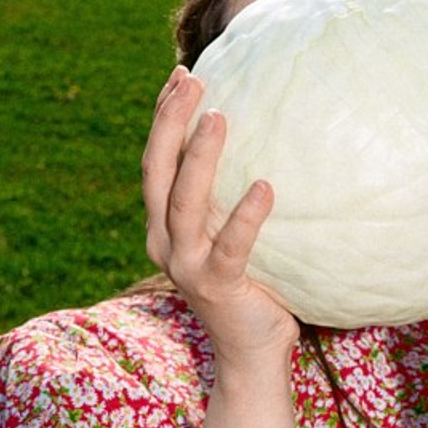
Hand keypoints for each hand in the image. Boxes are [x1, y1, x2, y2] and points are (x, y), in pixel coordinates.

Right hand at [143, 66, 298, 364]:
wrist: (252, 354)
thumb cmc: (254, 289)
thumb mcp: (235, 238)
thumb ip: (235, 200)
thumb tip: (271, 146)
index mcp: (164, 227)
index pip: (156, 161)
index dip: (163, 117)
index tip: (181, 74)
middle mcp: (165, 243)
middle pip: (157, 171)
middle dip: (169, 122)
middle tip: (192, 79)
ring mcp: (186, 266)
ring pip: (184, 201)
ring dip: (200, 157)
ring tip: (219, 117)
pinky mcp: (216, 285)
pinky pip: (230, 245)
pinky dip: (245, 215)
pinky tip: (266, 186)